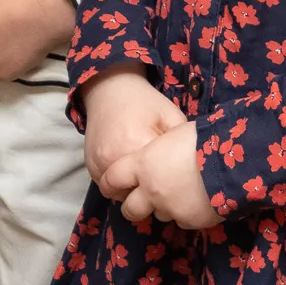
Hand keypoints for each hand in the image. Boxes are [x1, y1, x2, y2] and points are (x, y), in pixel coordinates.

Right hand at [81, 65, 187, 196]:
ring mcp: (99, 164)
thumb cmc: (145, 102)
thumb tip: (195, 168)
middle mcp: (114, 158)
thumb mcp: (171, 117)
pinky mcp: (90, 165)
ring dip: (133, 192)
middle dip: (151, 196)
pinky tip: (130, 174)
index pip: (157, 183)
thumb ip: (181, 144)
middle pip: (138, 195)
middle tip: (163, 186)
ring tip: (146, 180)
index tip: (178, 183)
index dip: (171, 187)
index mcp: (137, 145)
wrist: (110, 88)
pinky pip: (107, 187)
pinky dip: (119, 186)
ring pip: (120, 195)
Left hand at [101, 122, 220, 229]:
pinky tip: (197, 198)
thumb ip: (157, 150)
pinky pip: (182, 219)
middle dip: (131, 206)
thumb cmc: (202, 139)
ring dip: (163, 206)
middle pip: (130, 209)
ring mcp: (169, 208)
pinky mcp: (189, 220)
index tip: (111, 185)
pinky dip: (185, 211)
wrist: (231, 161)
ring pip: (158, 214)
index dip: (110, 182)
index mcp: (142, 164)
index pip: (112, 178)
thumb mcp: (171, 134)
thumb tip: (158, 153)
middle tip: (137, 202)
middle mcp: (150, 190)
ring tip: (178, 192)